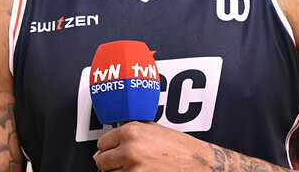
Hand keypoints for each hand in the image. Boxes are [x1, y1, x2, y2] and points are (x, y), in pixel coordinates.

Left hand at [93, 121, 211, 170]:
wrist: (197, 163)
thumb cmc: (179, 147)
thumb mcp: (153, 130)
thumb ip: (130, 133)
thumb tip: (107, 144)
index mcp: (131, 131)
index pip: (102, 143)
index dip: (107, 148)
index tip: (112, 151)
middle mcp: (130, 149)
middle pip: (102, 161)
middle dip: (109, 163)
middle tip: (122, 162)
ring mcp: (133, 169)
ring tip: (136, 167)